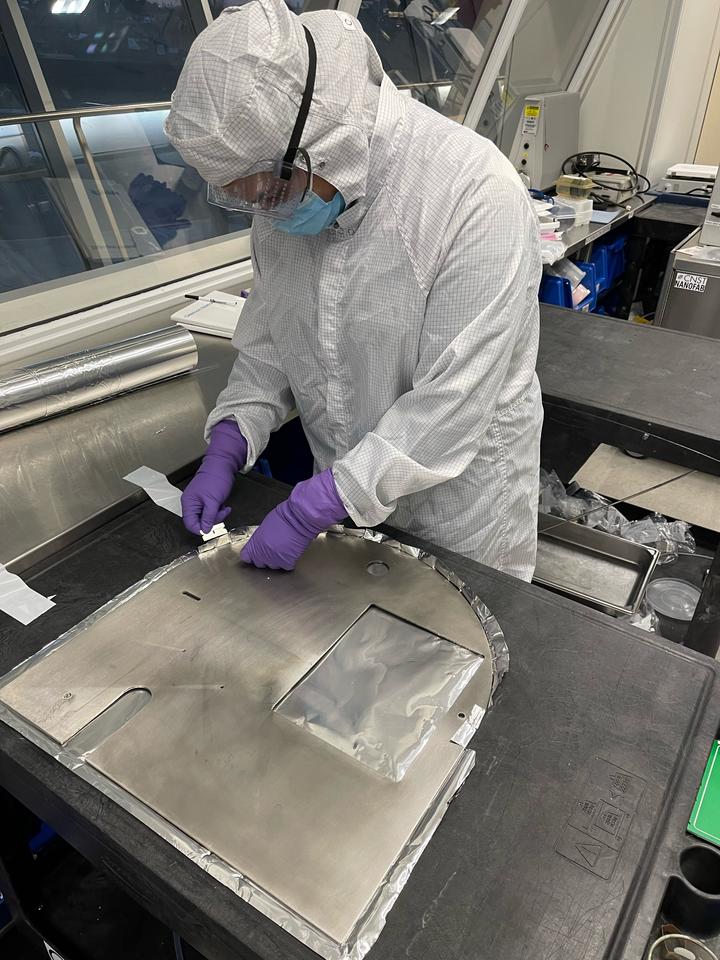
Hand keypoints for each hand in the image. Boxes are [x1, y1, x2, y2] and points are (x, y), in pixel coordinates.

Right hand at [181, 420, 247, 534]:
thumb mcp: (213, 501)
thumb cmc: (216, 478)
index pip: (190, 524)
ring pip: (206, 516)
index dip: (201, 529)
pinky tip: (223, 504)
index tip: (212, 529)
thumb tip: (205, 530)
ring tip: (223, 506)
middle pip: (199, 521)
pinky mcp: (206, 499)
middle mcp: (191, 502)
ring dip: (217, 514)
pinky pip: (210, 510)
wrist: (223, 465)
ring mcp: (199, 500)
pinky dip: (218, 509)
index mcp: (189, 503)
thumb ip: (208, 518)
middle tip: (221, 512)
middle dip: (212, 519)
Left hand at [241, 469, 345, 569]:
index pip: (246, 557)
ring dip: (277, 560)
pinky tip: (291, 551)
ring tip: (283, 549)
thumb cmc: (283, 518)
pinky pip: (286, 566)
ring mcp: (274, 561)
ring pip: (273, 566)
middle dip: (264, 558)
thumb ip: (259, 539)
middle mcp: (261, 555)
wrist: (297, 520)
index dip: (251, 555)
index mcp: (254, 545)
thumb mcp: (264, 527)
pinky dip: (289, 561)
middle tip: (272, 549)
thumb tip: (261, 543)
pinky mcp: (287, 563)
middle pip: (259, 563)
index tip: (255, 553)